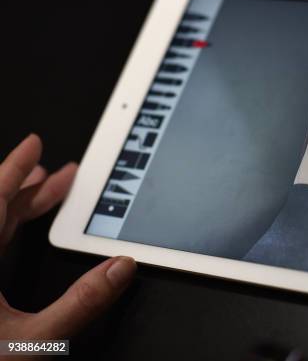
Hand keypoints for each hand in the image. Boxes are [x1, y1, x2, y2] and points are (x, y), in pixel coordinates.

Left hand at [0, 134, 135, 354]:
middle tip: (60, 174)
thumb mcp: (34, 341)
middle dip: (31, 189)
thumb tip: (120, 269)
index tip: (33, 144)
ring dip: (21, 210)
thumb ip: (81, 303)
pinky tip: (21, 235)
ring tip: (49, 196)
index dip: (15, 168)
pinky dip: (9, 233)